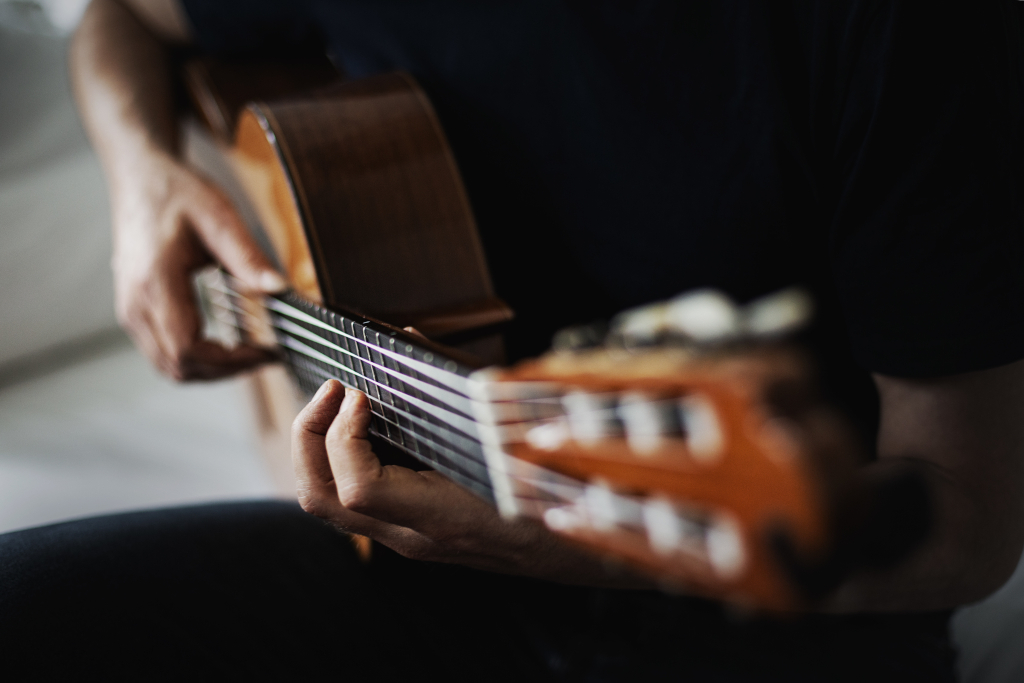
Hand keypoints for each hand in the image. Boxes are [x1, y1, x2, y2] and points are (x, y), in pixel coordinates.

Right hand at [111, 153, 283, 379]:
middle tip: (266, 356)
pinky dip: (195, 359)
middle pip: (178, 367)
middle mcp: (135, 304)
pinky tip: (226, 344)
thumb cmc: (178, 192)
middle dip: (226, 371)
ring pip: (169, 367)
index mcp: (155, 283)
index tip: (267, 351)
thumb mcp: (219, 217)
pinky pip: (163, 353)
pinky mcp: (134, 311)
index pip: (188, 349)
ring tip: (251, 353)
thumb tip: (280, 289)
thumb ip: (247, 256)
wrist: (139, 177)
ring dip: (211, 370)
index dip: (231, 362)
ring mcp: (130, 310)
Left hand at [292, 380, 644, 584]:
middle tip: (335, 387)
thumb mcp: (511, 437)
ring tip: (341, 399)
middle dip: (310, 434)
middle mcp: (410, 535)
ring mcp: (403, 537)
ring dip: (317, 445)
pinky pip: (349, 495)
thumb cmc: (550, 495)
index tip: (364, 391)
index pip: (359, 487)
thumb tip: (410, 337)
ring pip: (326, 503)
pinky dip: (340, 454)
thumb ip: (462, 388)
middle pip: (321, 498)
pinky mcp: (406, 528)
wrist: (571, 553)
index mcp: (439, 519)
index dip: (346, 435)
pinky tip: (364, 421)